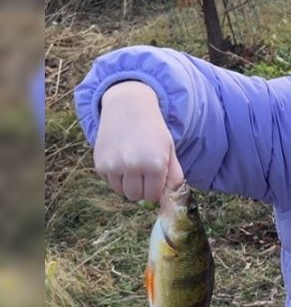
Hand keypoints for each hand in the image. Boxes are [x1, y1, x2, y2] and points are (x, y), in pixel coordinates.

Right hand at [94, 81, 183, 201]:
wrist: (128, 108)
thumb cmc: (153, 131)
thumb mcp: (169, 150)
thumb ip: (174, 176)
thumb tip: (170, 198)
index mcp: (155, 164)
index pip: (152, 195)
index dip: (154, 189)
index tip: (155, 178)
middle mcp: (133, 166)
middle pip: (135, 196)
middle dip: (141, 189)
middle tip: (143, 173)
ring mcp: (114, 166)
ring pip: (121, 192)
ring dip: (127, 184)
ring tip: (132, 166)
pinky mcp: (99, 164)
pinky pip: (109, 182)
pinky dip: (115, 177)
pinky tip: (121, 160)